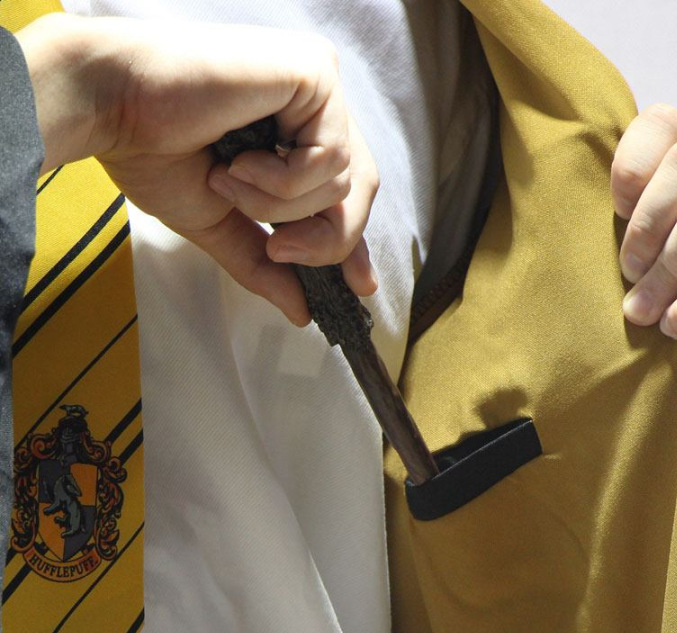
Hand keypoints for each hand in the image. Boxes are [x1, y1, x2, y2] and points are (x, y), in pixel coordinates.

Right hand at [15, 14, 379, 324]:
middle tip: (278, 247)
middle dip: (323, 239)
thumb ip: (264, 264)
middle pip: (359, 193)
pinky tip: (238, 161)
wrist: (112, 108)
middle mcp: (313, 106)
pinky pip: (329, 158)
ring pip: (343, 183)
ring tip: (229, 178)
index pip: (346, 195)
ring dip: (279, 204)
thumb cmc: (155, 152)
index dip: (355, 242)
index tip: (360, 286)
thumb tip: (302, 313)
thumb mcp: (221, 223)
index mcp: (294, 134)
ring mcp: (318, 86)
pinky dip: (281, 181)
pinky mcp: (314, 71)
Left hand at [611, 104, 676, 411]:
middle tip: (628, 274)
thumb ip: (618, 219)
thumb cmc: (664, 310)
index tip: (613, 214)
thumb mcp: (632, 261)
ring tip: (647, 315)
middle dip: (644, 226)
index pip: (665, 123)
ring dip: (663, 278)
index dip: (629, 166)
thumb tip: (580, 188)